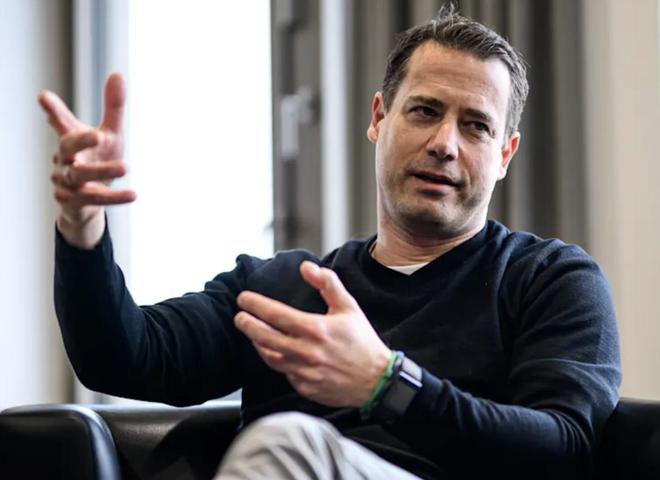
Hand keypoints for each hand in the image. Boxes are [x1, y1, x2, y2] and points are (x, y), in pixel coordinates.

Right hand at [39, 73, 135, 247]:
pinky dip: (115, 198)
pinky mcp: (76, 202)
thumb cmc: (98, 159)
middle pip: (68, 147)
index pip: (61, 122)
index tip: (44, 96)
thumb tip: (118, 73)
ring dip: (103, 171)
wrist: (87, 201)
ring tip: (125, 167)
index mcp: (71, 140)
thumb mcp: (109, 134)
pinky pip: (96, 199)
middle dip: (80, 141)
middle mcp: (65, 159)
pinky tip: (134, 194)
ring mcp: (68, 181)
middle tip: (98, 135)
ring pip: (82, 175)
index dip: (53, 110)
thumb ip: (113, 107)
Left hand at [235, 261, 391, 406]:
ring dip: (259, 344)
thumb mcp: (349, 306)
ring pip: (271, 357)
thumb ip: (327, 283)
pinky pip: (285, 373)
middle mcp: (306, 352)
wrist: (378, 380)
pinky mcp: (306, 388)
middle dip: (247, 325)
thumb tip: (306, 267)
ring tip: (254, 334)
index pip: (276, 314)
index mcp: (315, 329)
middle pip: (265, 337)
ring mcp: (305, 373)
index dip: (256, 305)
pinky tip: (276, 353)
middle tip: (239, 317)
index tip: (244, 299)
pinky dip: (278, 362)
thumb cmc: (363, 341)